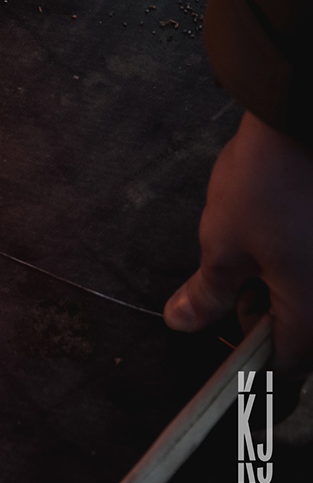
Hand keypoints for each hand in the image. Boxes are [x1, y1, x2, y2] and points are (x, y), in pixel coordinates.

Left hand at [164, 111, 312, 371]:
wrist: (307, 117)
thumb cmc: (271, 181)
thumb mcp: (222, 243)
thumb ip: (207, 292)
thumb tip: (182, 321)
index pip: (287, 365)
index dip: (251, 360)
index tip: (226, 347)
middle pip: (307, 331)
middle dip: (266, 314)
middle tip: (231, 282)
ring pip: (312, 294)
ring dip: (283, 284)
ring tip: (254, 248)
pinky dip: (298, 257)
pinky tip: (279, 230)